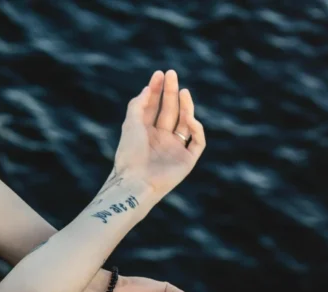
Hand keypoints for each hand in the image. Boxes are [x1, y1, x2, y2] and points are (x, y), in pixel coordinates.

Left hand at [113, 70, 205, 197]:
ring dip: (186, 106)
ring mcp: (174, 149)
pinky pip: (197, 141)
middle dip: (171, 93)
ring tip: (183, 91)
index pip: (153, 107)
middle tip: (172, 74)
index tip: (160, 74)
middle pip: (169, 111)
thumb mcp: (130, 125)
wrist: (136, 181)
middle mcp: (161, 140)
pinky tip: (188, 118)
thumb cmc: (130, 154)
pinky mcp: (187, 160)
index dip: (157, 90)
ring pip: (185, 123)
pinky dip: (196, 129)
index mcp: (145, 133)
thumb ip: (138, 105)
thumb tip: (148, 87)